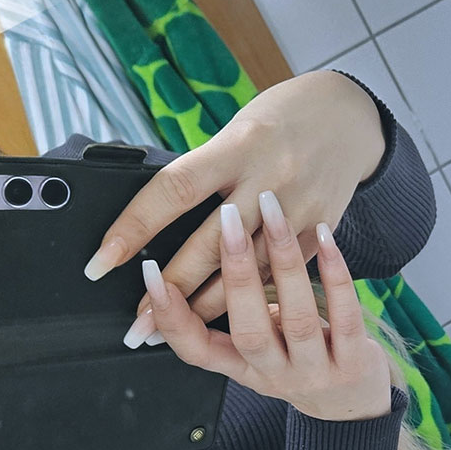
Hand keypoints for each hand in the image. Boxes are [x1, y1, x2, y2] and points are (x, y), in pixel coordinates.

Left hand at [83, 71, 386, 337]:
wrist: (350, 115)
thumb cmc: (276, 121)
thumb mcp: (232, 134)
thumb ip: (201, 175)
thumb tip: (151, 225)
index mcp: (235, 147)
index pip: (172, 192)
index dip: (132, 229)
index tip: (100, 263)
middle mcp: (268, 178)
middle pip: (207, 246)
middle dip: (167, 292)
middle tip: (134, 325)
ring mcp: (299, 210)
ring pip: (245, 274)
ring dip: (202, 310)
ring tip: (167, 333)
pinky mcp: (319, 232)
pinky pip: (278, 277)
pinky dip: (246, 302)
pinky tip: (220, 322)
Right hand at [136, 189, 392, 421]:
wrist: (354, 406)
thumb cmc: (297, 360)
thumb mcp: (256, 347)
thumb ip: (227, 315)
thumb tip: (183, 262)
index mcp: (239, 367)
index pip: (194, 348)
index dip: (170, 316)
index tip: (151, 273)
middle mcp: (273, 374)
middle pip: (247, 331)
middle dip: (235, 274)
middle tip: (226, 222)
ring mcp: (315, 372)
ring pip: (296, 319)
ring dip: (283, 261)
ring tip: (272, 211)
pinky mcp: (355, 364)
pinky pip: (345, 315)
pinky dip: (334, 275)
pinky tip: (324, 238)